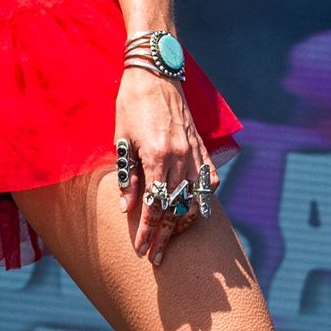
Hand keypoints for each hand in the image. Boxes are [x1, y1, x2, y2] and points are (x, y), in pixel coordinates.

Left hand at [115, 66, 215, 268]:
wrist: (155, 72)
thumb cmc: (132, 103)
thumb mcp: (121, 138)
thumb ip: (128, 175)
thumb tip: (127, 208)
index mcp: (157, 155)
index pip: (155, 204)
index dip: (148, 231)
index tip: (142, 250)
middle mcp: (180, 157)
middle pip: (176, 208)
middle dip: (165, 236)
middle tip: (157, 258)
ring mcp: (195, 152)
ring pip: (197, 198)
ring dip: (185, 222)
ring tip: (175, 238)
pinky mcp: (202, 146)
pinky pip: (209, 180)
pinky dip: (204, 198)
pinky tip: (195, 209)